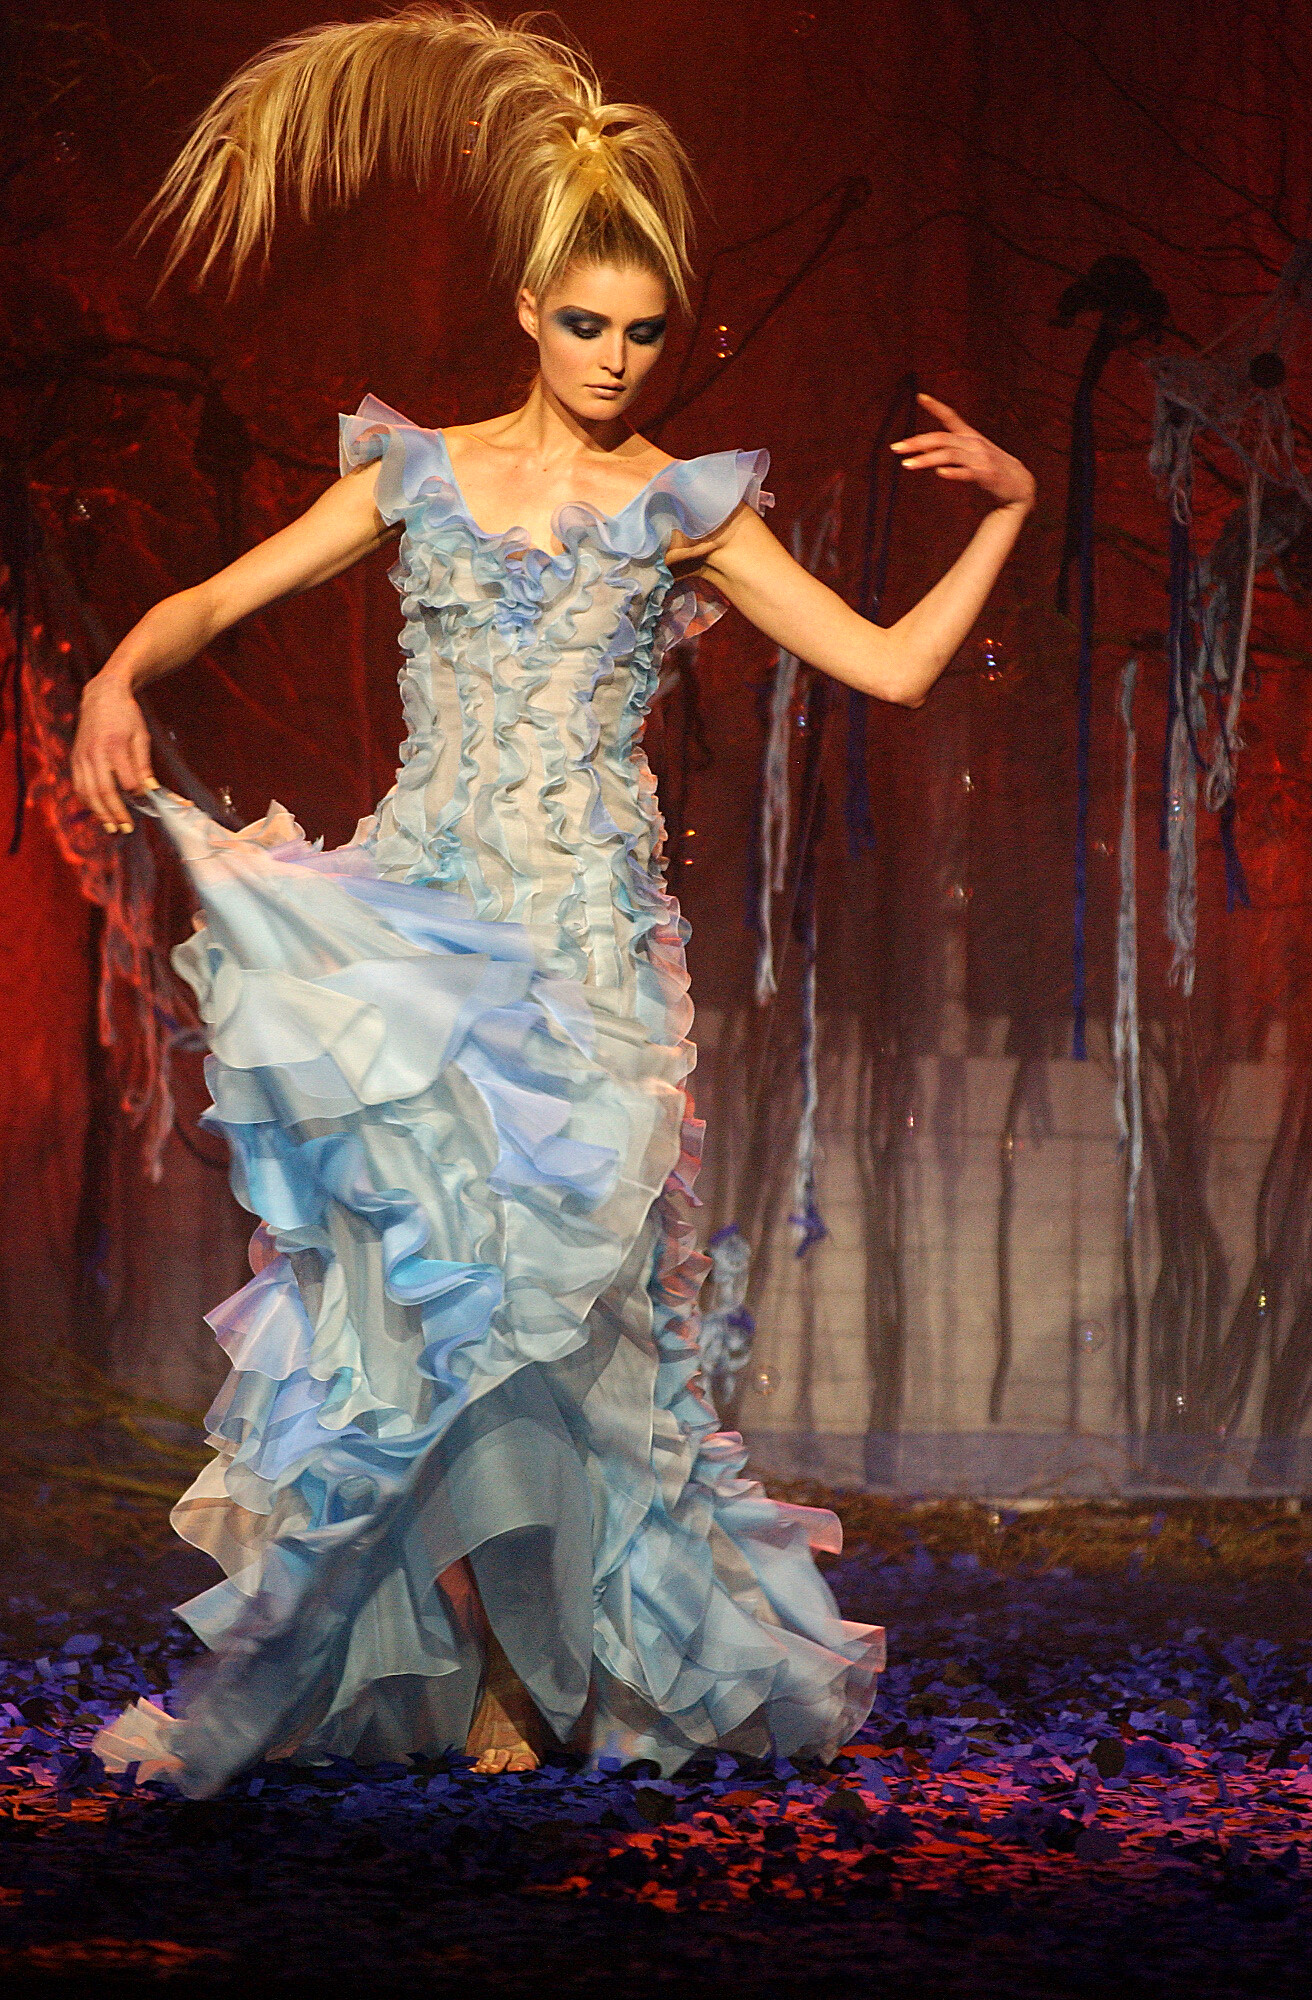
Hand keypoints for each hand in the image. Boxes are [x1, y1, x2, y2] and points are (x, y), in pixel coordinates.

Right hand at [70, 673, 157, 832]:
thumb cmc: (126, 716)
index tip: (148, 805)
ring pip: (88, 792)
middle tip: (126, 829)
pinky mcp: (75, 758)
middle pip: (104, 791)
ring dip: (100, 813)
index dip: (138, 797)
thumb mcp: (141, 736)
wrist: (101, 696)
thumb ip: (144, 765)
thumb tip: (151, 790)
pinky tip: (98, 811)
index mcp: (115, 746)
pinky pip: (79, 785)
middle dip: (116, 813)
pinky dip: (88, 801)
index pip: (128, 781)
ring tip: (111, 827)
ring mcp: (82, 756)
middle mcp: (95, 753)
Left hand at [891, 393, 1035, 508]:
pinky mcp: (986, 475)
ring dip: (926, 459)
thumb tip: (922, 447)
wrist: (1020, 486)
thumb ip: (948, 449)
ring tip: (907, 464)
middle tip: (896, 447)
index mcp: (970, 436)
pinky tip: (940, 473)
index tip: (920, 397)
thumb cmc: (991, 469)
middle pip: (941, 438)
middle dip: (917, 442)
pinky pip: (967, 473)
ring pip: (949, 455)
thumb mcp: (970, 455)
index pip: (951, 416)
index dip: (936, 406)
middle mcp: (974, 443)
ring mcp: (980, 459)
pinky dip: (953, 472)